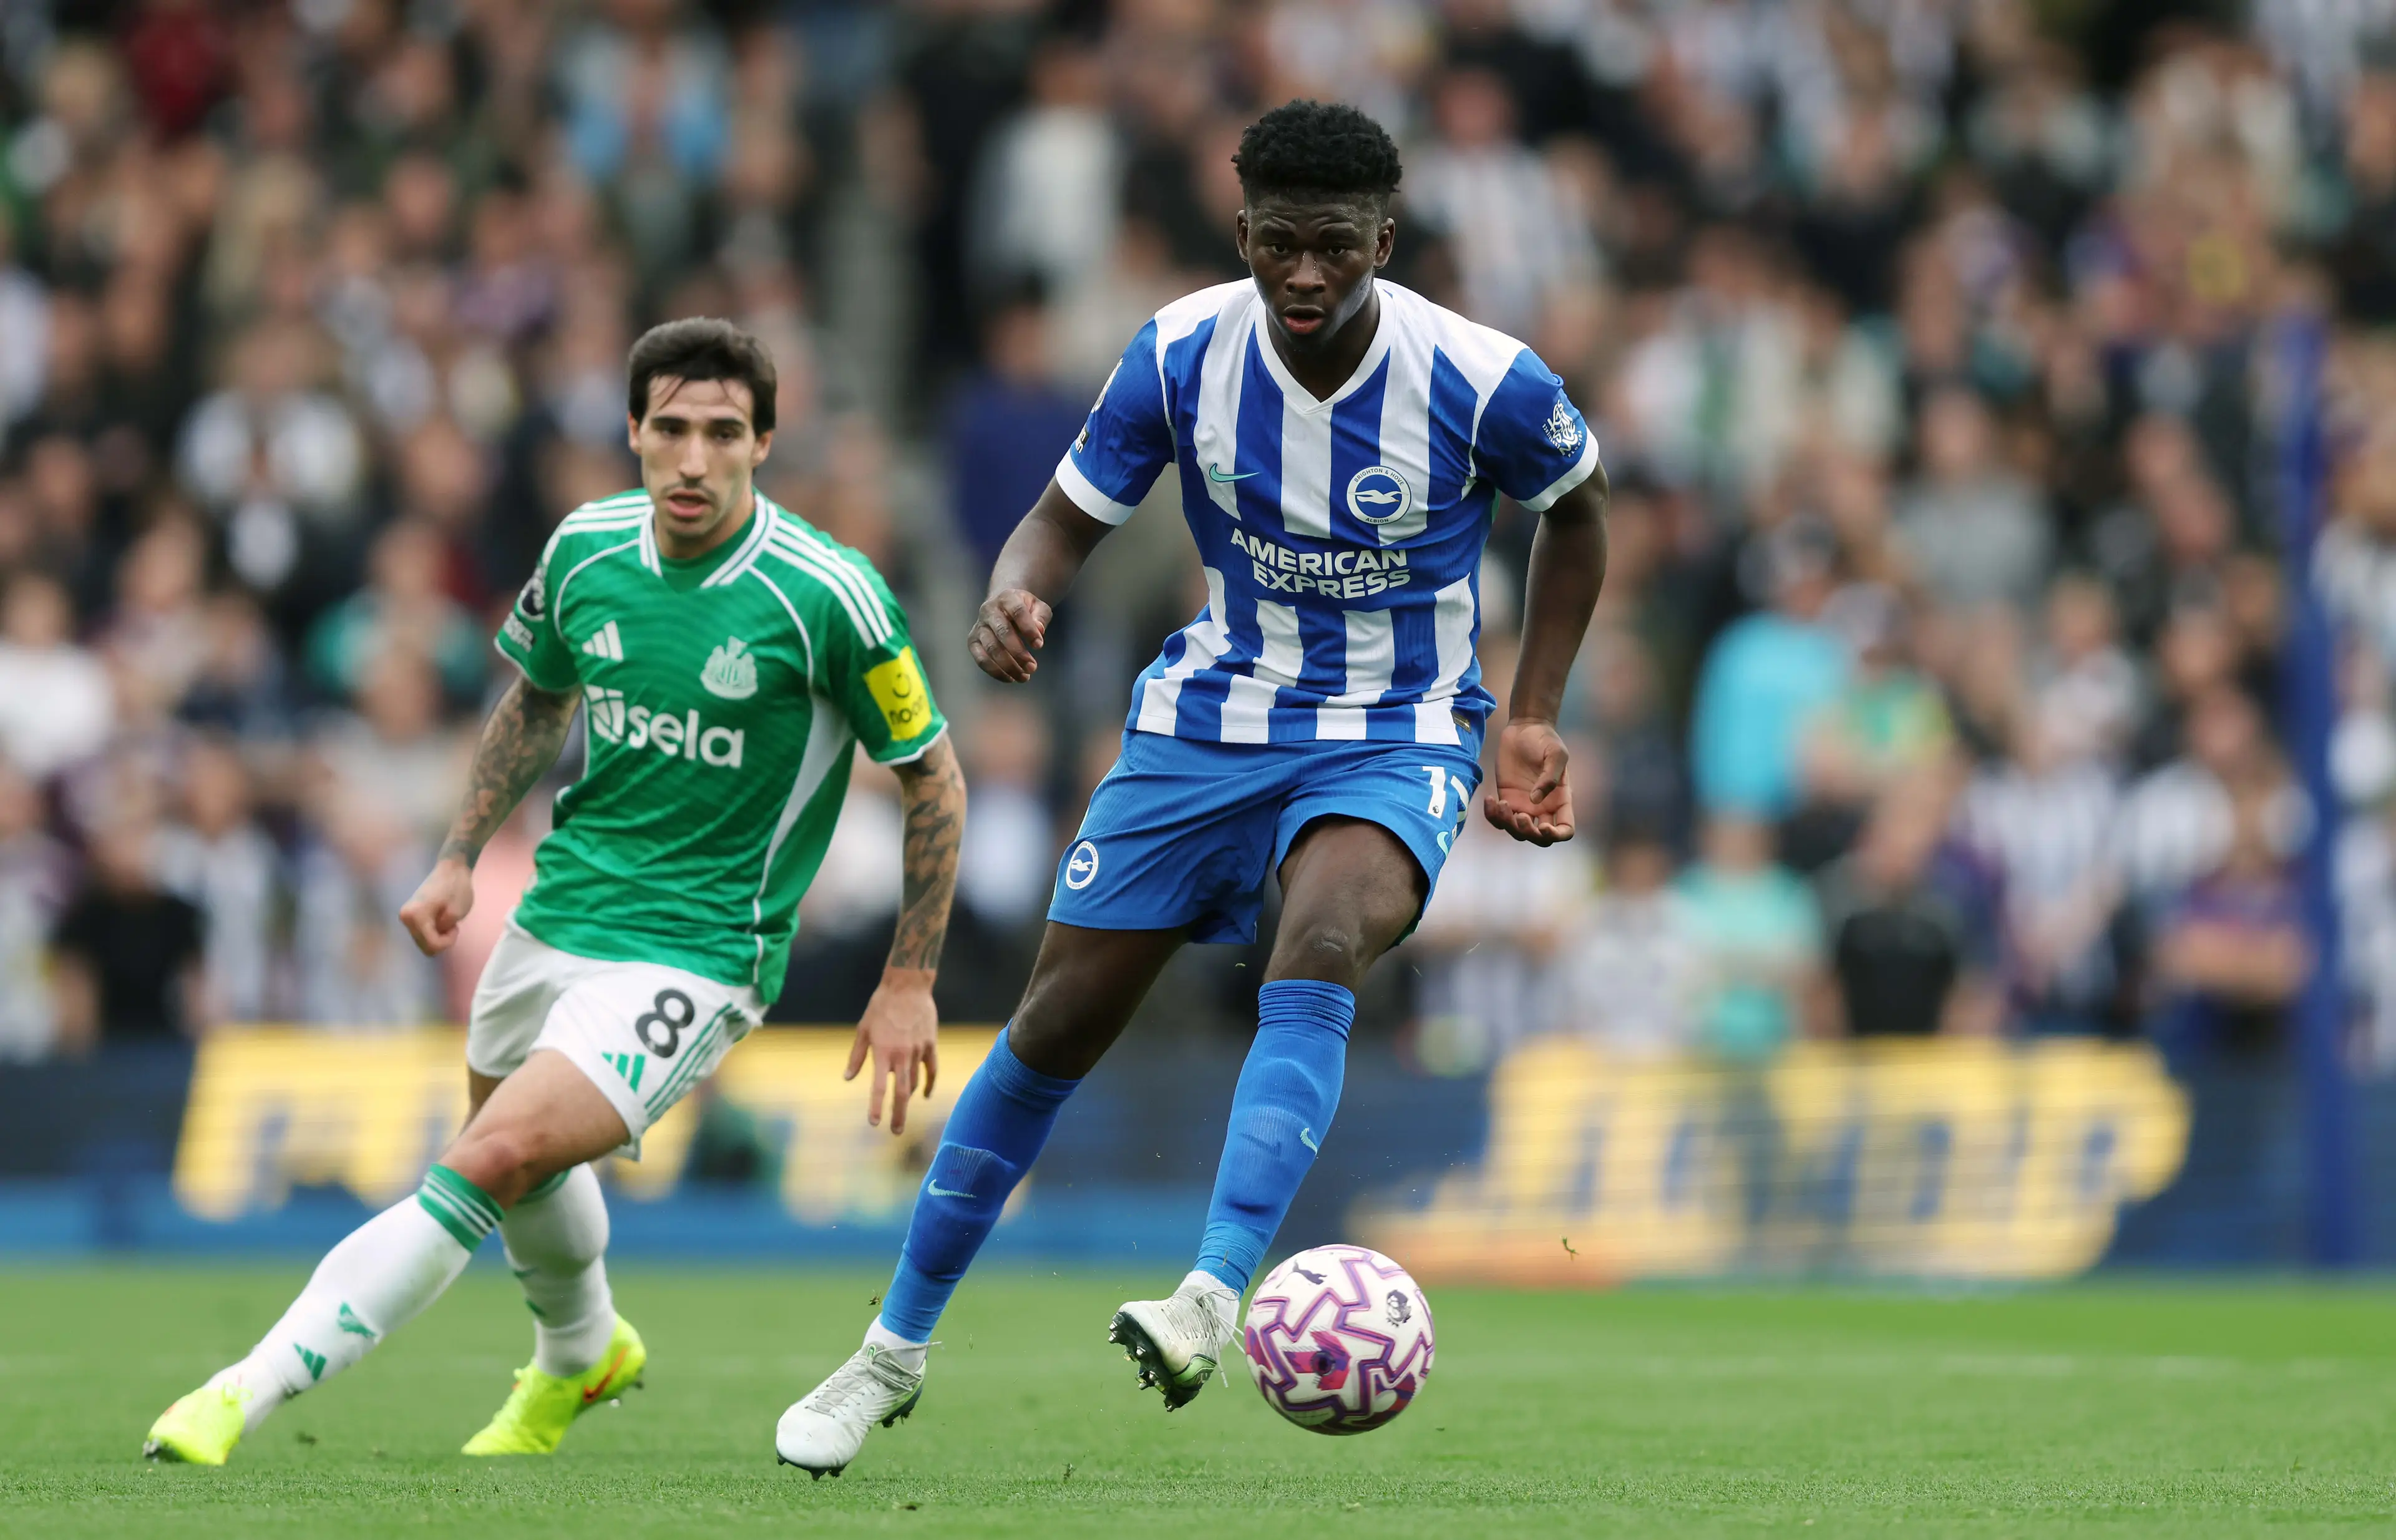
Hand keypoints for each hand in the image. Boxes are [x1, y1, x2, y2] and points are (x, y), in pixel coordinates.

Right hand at [399, 857, 475, 955]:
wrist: (451, 868)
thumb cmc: (457, 887)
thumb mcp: (457, 912)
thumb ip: (444, 929)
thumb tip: (432, 937)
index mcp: (415, 916)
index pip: (432, 945)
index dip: (448, 941)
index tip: (456, 927)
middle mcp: (405, 918)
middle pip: (426, 947)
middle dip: (442, 941)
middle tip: (452, 925)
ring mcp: (406, 918)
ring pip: (424, 943)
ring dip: (438, 937)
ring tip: (447, 920)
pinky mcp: (410, 917)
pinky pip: (423, 936)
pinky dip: (434, 933)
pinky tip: (441, 920)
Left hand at [846, 967, 939, 1133]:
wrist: (908, 985)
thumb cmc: (881, 1006)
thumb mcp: (863, 1029)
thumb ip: (857, 1056)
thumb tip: (848, 1078)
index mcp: (882, 1052)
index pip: (879, 1086)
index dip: (876, 1107)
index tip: (874, 1123)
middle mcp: (901, 1055)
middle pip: (902, 1093)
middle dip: (898, 1115)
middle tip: (895, 1132)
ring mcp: (918, 1051)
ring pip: (915, 1082)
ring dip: (908, 1098)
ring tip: (901, 1108)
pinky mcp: (930, 1044)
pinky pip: (931, 1069)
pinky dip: (929, 1084)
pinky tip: (925, 1094)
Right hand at [968, 589, 1051, 682]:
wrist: (1002, 606)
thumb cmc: (1024, 609)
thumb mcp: (1037, 607)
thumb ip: (1041, 617)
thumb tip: (1039, 631)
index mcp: (1007, 597)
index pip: (1017, 611)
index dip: (1028, 629)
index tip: (1039, 645)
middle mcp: (989, 610)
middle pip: (1003, 632)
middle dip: (1018, 652)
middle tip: (1033, 668)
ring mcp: (979, 626)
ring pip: (991, 648)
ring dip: (1008, 666)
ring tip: (1024, 677)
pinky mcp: (972, 641)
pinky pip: (981, 659)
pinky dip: (995, 672)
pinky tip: (1010, 678)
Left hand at [1483, 720, 1574, 845]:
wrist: (1525, 727)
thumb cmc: (1545, 739)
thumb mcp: (1555, 753)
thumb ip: (1550, 777)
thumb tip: (1536, 801)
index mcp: (1561, 800)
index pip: (1565, 830)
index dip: (1556, 836)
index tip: (1543, 826)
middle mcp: (1543, 807)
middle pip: (1539, 838)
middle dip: (1529, 834)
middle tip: (1519, 815)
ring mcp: (1524, 805)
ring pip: (1517, 832)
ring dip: (1508, 825)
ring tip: (1500, 803)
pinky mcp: (1506, 797)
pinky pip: (1498, 818)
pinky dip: (1492, 816)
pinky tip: (1489, 799)